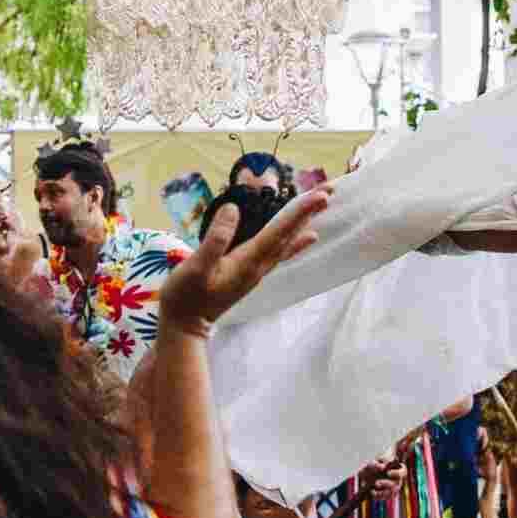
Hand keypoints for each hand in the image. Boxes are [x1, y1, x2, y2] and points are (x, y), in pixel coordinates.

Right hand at [157, 170, 327, 338]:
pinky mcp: (250, 273)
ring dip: (304, 222)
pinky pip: (280, 252)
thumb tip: (232, 209)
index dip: (299, 212)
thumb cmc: (185, 296)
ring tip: (322, 206)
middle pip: (289, 235)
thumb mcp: (195, 267)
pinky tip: (307, 237)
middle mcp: (259, 266)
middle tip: (331, 191)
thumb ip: (215, 240)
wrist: (185, 325)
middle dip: (308, 212)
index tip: (320, 196)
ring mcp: (256, 271)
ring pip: (287, 243)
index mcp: (248, 262)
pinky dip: (295, 241)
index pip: (279, 232)